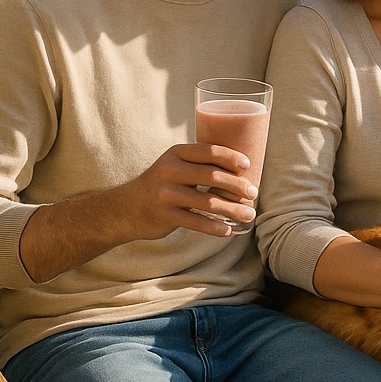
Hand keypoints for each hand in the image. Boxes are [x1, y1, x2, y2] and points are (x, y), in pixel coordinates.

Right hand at [119, 142, 257, 239]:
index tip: (247, 165)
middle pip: (211, 175)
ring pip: (206, 201)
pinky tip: (227, 230)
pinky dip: (213, 227)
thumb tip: (242, 169)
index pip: (208, 150)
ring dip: (232, 209)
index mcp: (176, 153)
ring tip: (249, 214)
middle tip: (253, 192)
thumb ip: (199, 164)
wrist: (126, 208)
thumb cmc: (163, 184)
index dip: (230, 157)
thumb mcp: (175, 166)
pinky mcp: (164, 215)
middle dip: (237, 185)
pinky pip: (194, 222)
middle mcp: (169, 170)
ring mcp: (165, 193)